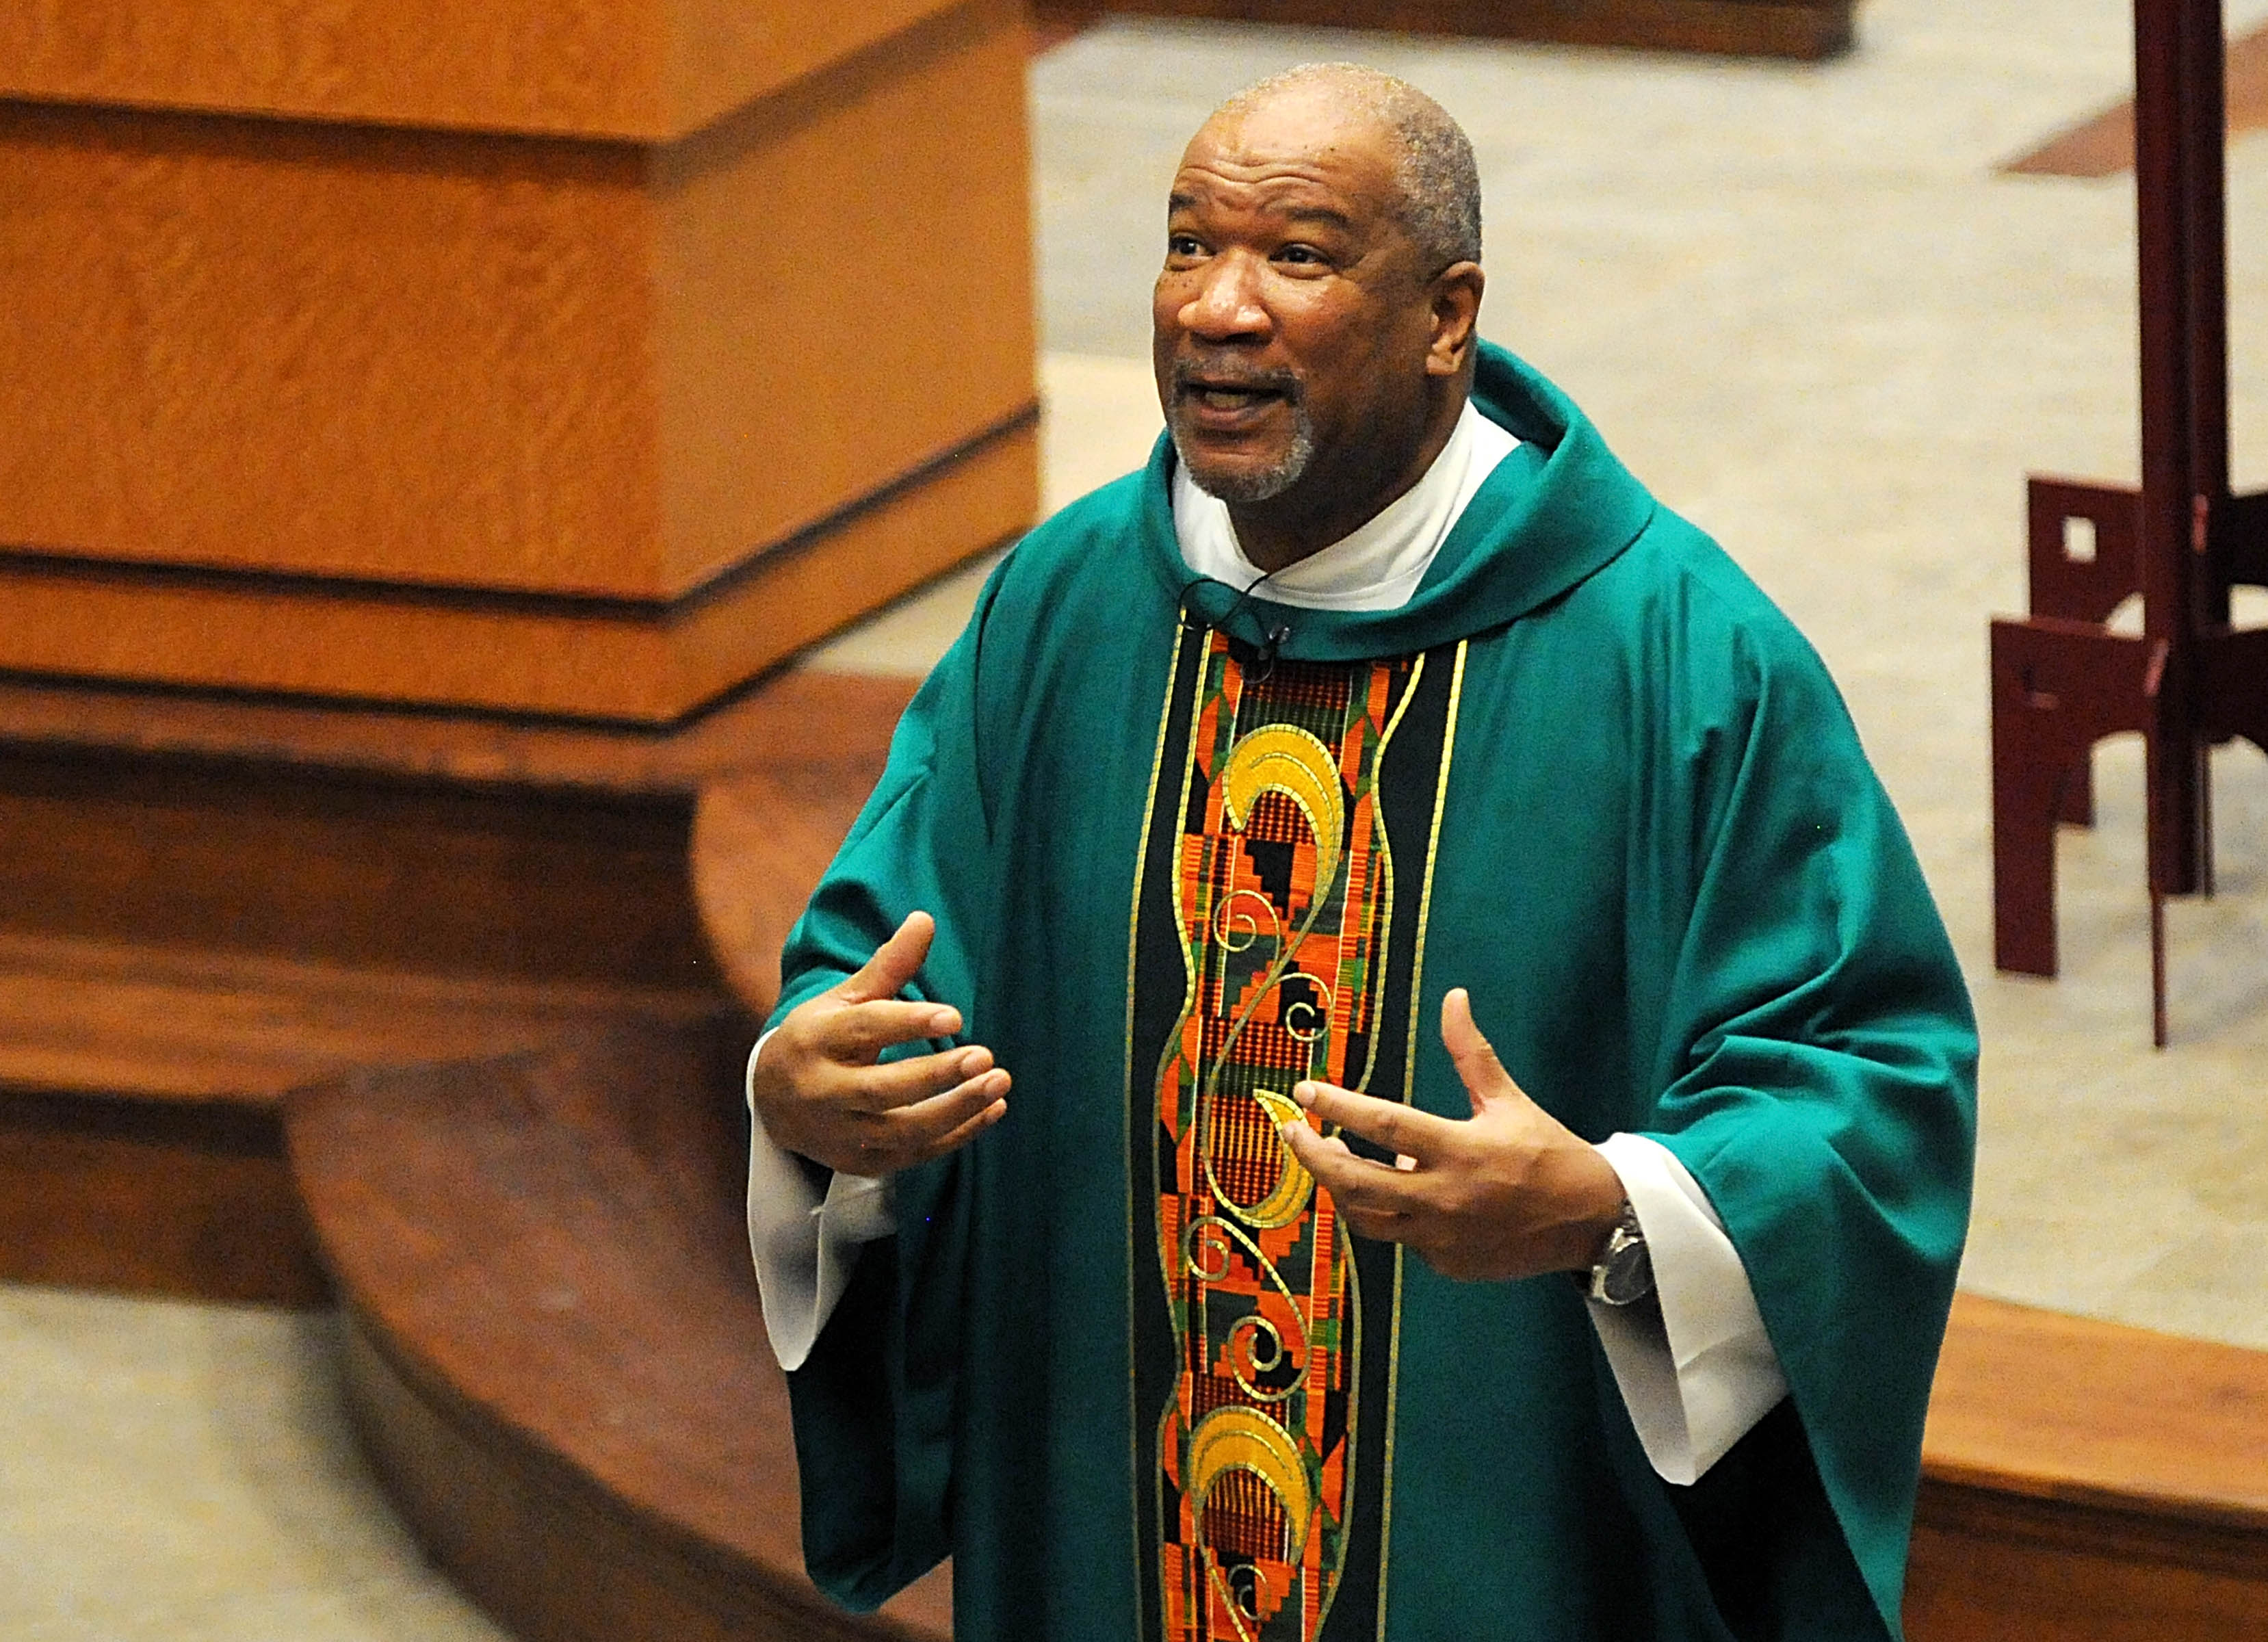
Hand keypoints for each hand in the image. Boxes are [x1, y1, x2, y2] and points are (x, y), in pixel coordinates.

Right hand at [751, 911, 1008, 1176]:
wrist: (772, 1102)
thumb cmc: (819, 1038)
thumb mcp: (844, 999)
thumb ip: (888, 966)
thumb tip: (925, 919)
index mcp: (815, 1040)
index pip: (863, 1031)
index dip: (908, 1024)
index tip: (953, 1016)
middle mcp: (822, 1091)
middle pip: (882, 1089)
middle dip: (936, 1076)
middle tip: (986, 1056)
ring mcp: (840, 1133)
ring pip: (901, 1130)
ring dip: (955, 1110)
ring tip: (998, 1084)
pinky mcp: (860, 1162)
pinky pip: (913, 1154)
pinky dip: (956, 1136)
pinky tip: (992, 1111)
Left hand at [1277, 988, 1624, 1281]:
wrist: (1590, 1220)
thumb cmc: (1547, 1152)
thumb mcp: (1508, 1100)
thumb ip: (1470, 1053)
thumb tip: (1454, 997)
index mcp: (1460, 1150)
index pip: (1382, 1125)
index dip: (1336, 1107)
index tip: (1304, 1091)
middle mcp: (1444, 1198)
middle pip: (1354, 1182)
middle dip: (1313, 1157)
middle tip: (1292, 1132)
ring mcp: (1441, 1237)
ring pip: (1365, 1218)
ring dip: (1339, 1188)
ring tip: (1333, 1157)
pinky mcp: (1445, 1263)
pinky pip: (1398, 1239)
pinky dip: (1386, 1214)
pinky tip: (1387, 1190)